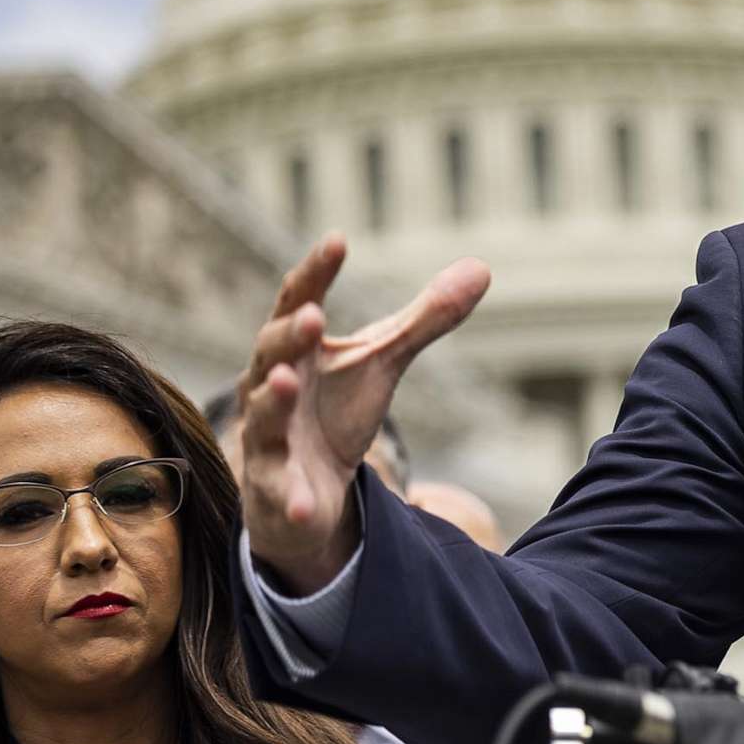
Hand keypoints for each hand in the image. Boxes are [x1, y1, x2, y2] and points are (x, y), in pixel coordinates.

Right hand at [236, 234, 489, 592]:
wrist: (310, 488)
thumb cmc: (336, 410)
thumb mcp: (383, 362)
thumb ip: (425, 318)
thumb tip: (482, 268)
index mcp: (297, 349)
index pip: (299, 300)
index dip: (316, 272)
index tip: (338, 239)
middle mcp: (271, 386)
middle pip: (271, 353)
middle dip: (288, 334)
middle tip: (312, 314)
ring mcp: (267, 439)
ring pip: (262, 416)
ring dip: (273, 399)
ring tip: (287, 381)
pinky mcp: (274, 489)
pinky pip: (278, 492)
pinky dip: (290, 495)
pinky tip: (303, 504)